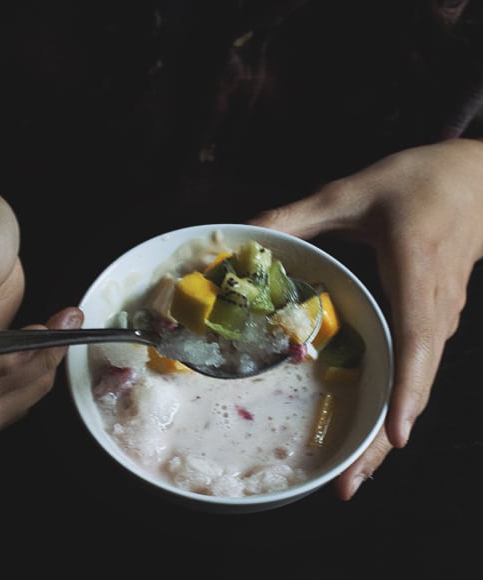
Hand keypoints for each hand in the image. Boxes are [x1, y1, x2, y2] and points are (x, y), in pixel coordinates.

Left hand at [247, 138, 482, 498]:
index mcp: (416, 273)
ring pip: (418, 384)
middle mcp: (434, 306)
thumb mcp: (351, 191)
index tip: (393, 436)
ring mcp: (440, 317)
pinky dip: (396, 404)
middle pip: (416, 382)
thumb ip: (297, 214)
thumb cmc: (416, 182)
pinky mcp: (434, 319)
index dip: (406, 390)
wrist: (476, 179)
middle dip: (385, 436)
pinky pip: (416, 369)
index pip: (417, 339)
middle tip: (350, 483)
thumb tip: (244, 234)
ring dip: (388, 429)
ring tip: (355, 473)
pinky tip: (371, 427)